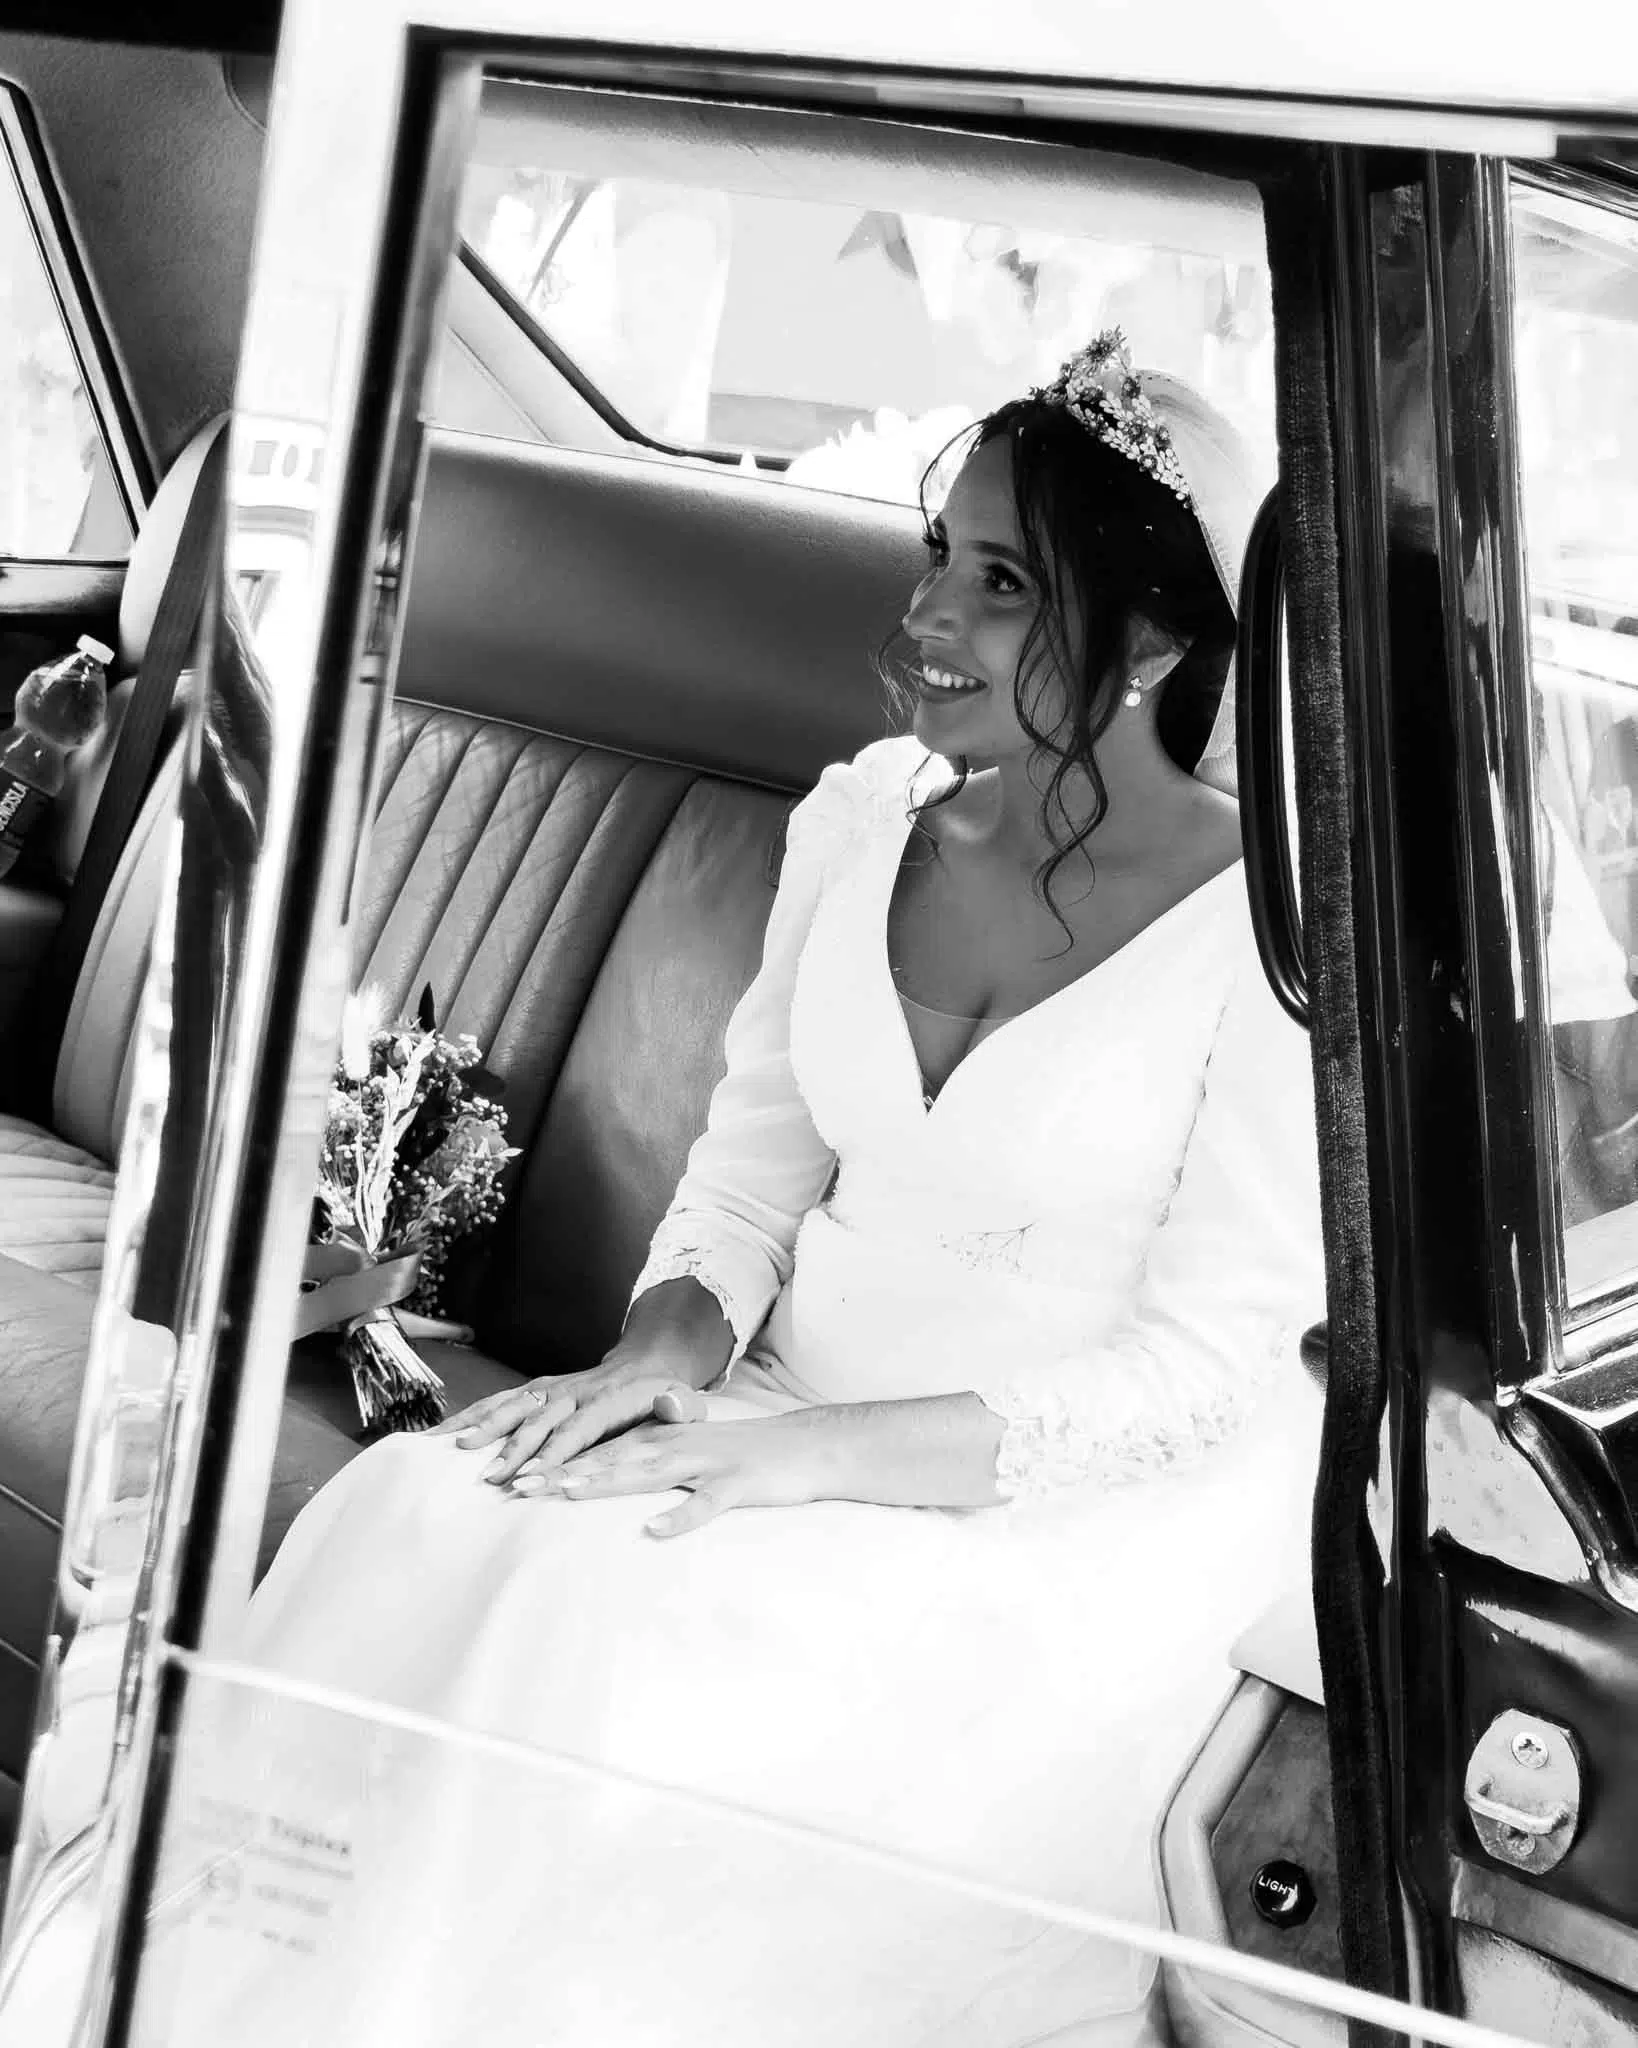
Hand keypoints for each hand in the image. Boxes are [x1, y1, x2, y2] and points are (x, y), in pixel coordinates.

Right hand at [425, 1278, 732, 1486]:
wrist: (647, 1364)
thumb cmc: (665, 1396)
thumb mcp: (686, 1401)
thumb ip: (682, 1408)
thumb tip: (676, 1405)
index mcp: (609, 1398)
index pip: (580, 1426)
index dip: (557, 1450)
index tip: (535, 1474)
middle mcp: (574, 1390)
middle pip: (540, 1420)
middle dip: (515, 1448)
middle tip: (493, 1478)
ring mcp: (551, 1388)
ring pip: (512, 1406)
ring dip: (484, 1428)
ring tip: (456, 1450)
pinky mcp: (535, 1390)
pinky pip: (498, 1402)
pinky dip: (469, 1416)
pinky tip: (441, 1435)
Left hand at [514, 1391, 828, 1537]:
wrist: (807, 1446)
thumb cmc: (745, 1456)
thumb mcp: (693, 1455)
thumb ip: (652, 1464)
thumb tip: (607, 1477)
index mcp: (665, 1440)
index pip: (603, 1449)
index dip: (560, 1461)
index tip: (517, 1476)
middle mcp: (678, 1446)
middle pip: (613, 1458)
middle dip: (566, 1470)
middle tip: (521, 1485)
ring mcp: (707, 1464)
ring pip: (649, 1472)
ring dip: (606, 1481)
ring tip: (566, 1493)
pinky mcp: (738, 1485)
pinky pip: (706, 1505)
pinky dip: (681, 1516)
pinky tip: (655, 1531)